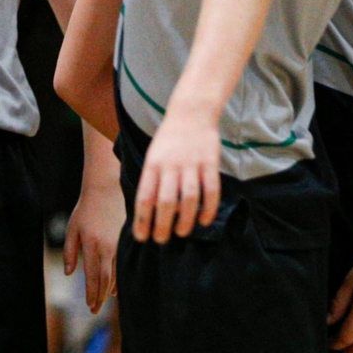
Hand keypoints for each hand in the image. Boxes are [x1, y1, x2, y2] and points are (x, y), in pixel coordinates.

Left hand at [64, 170, 124, 313]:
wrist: (106, 189)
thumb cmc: (86, 209)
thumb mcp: (72, 228)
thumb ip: (70, 251)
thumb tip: (70, 273)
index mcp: (92, 245)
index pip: (93, 276)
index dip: (92, 293)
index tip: (90, 306)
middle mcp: (107, 247)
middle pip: (105, 280)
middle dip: (100, 297)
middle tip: (95, 311)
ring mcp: (118, 245)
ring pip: (115, 274)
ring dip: (109, 290)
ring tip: (103, 302)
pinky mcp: (125, 241)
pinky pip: (122, 265)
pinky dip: (118, 279)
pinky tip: (115, 288)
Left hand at [132, 114, 220, 241]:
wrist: (191, 112)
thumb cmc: (169, 140)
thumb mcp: (153, 155)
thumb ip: (152, 180)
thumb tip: (150, 212)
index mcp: (153, 164)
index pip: (145, 196)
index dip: (143, 219)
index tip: (141, 237)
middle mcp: (171, 165)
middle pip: (166, 201)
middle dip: (162, 225)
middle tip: (161, 240)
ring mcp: (192, 164)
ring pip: (189, 198)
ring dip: (185, 220)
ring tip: (181, 233)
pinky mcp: (211, 163)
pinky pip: (211, 190)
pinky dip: (209, 208)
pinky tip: (205, 221)